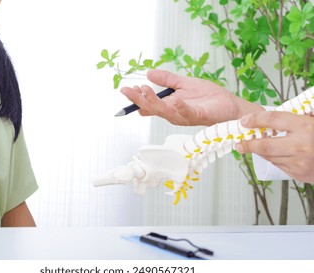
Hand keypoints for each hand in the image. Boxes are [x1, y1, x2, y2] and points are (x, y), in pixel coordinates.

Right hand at [120, 69, 262, 125]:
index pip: (148, 104)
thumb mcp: (184, 83)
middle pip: (151, 108)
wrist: (229, 105)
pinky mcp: (196, 116)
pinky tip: (173, 99)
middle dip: (138, 99)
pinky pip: (185, 112)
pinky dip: (178, 106)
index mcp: (169, 105)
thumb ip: (167, 79)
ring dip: (152, 102)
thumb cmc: (209, 97)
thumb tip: (148, 73)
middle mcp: (173, 113)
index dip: (137, 97)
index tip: (127, 89)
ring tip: (143, 90)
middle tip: (127, 90)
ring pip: (163, 111)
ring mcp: (183, 116)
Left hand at [235, 111, 313, 182]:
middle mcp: (301, 146)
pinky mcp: (299, 174)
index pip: (273, 119)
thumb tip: (271, 116)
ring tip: (253, 146)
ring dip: (260, 151)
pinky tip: (273, 154)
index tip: (245, 121)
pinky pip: (279, 165)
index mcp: (306, 127)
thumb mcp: (313, 120)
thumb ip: (298, 117)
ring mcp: (300, 163)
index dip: (256, 119)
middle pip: (265, 145)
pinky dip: (273, 159)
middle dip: (248, 144)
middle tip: (239, 143)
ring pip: (270, 157)